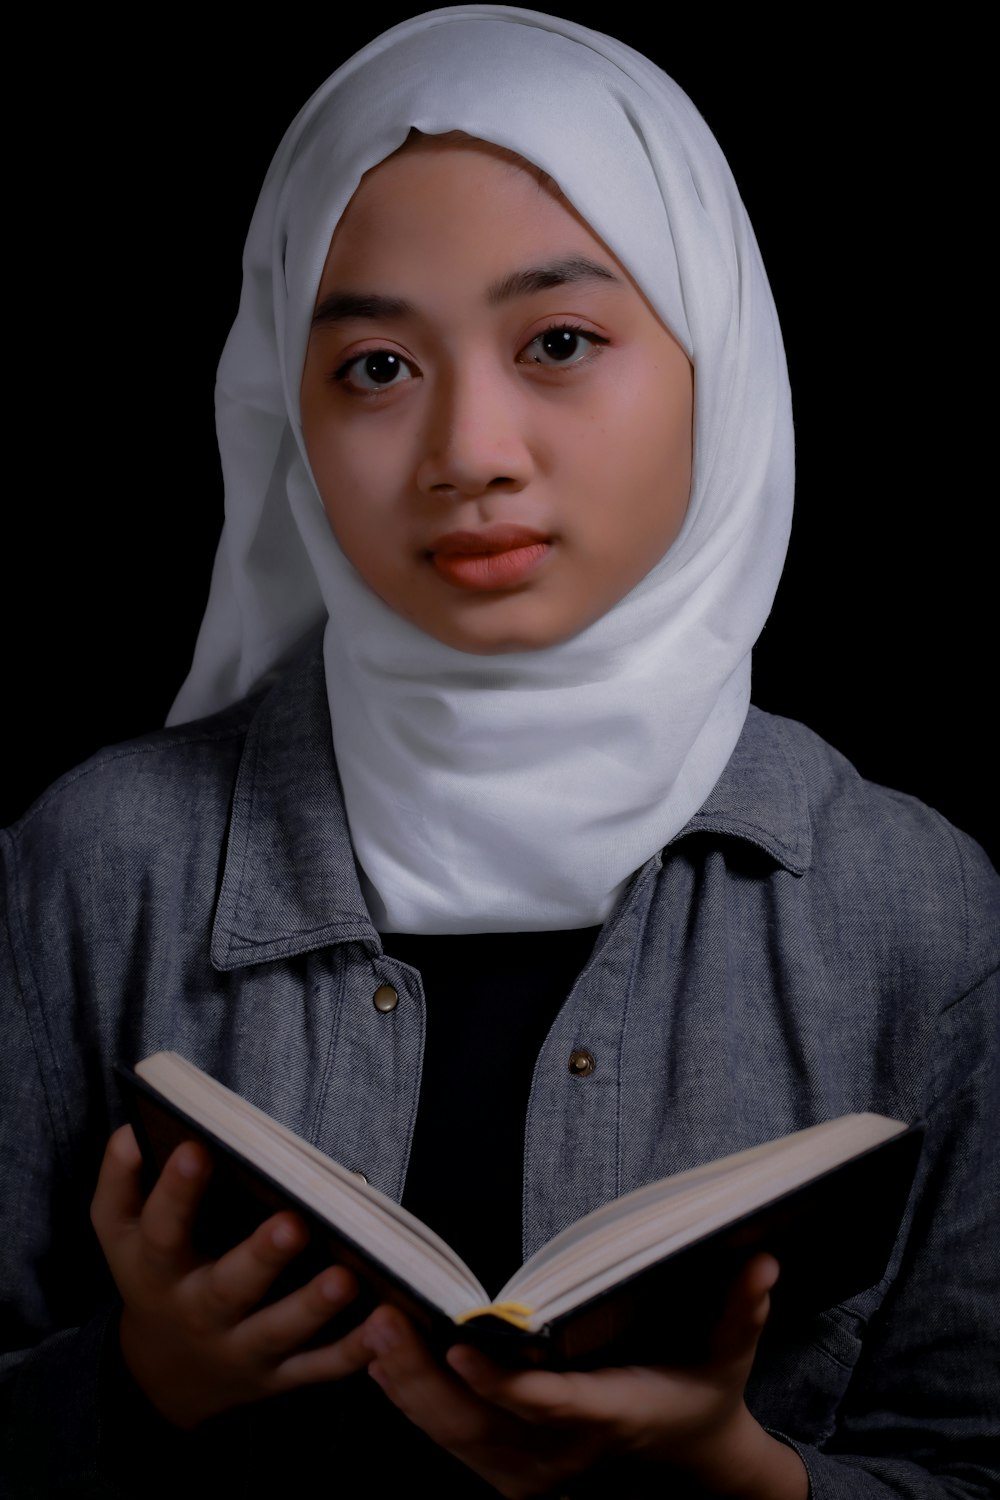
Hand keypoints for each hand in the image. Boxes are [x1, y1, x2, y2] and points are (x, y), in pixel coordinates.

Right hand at [90, 1125, 371, 1427]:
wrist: (162, 1375)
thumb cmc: (151, 1276)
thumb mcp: (118, 1233)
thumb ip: (120, 1181)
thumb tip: (130, 1131)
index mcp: (158, 1269)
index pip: (162, 1229)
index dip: (176, 1191)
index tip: (198, 1147)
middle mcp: (198, 1312)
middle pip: (228, 1288)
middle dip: (261, 1257)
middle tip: (294, 1221)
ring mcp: (241, 1348)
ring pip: (279, 1331)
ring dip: (314, 1306)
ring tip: (348, 1276)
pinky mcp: (279, 1376)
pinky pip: (319, 1367)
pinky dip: (355, 1351)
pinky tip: (386, 1323)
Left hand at [362, 1255, 807, 1497]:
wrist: (692, 1466)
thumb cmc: (703, 1395)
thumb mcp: (729, 1354)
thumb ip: (740, 1310)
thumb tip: (763, 1260)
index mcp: (614, 1416)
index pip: (551, 1405)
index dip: (504, 1384)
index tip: (461, 1347)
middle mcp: (565, 1455)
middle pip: (481, 1428)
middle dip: (425, 1382)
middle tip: (382, 1324)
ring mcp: (533, 1471)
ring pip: (455, 1440)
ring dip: (406, 1390)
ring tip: (369, 1332)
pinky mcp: (509, 1472)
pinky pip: (450, 1442)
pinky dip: (412, 1403)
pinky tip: (379, 1359)